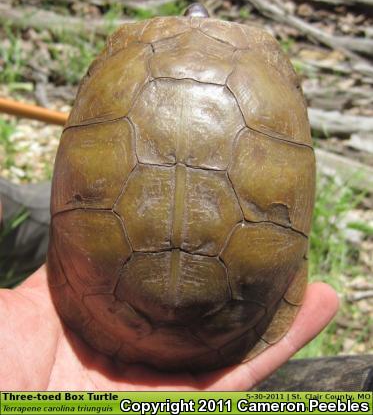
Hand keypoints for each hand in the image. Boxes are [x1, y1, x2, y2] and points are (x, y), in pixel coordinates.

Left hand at [0, 265, 337, 390]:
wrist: (10, 407)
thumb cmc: (4, 357)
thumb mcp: (24, 303)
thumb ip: (59, 264)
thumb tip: (76, 214)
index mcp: (101, 328)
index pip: (155, 291)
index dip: (189, 266)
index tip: (219, 234)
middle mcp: (137, 359)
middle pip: (203, 323)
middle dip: (245, 292)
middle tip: (284, 255)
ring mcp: (159, 390)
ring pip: (232, 352)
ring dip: (277, 320)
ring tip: (317, 287)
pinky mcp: (178, 410)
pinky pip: (235, 381)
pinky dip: (275, 350)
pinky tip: (311, 313)